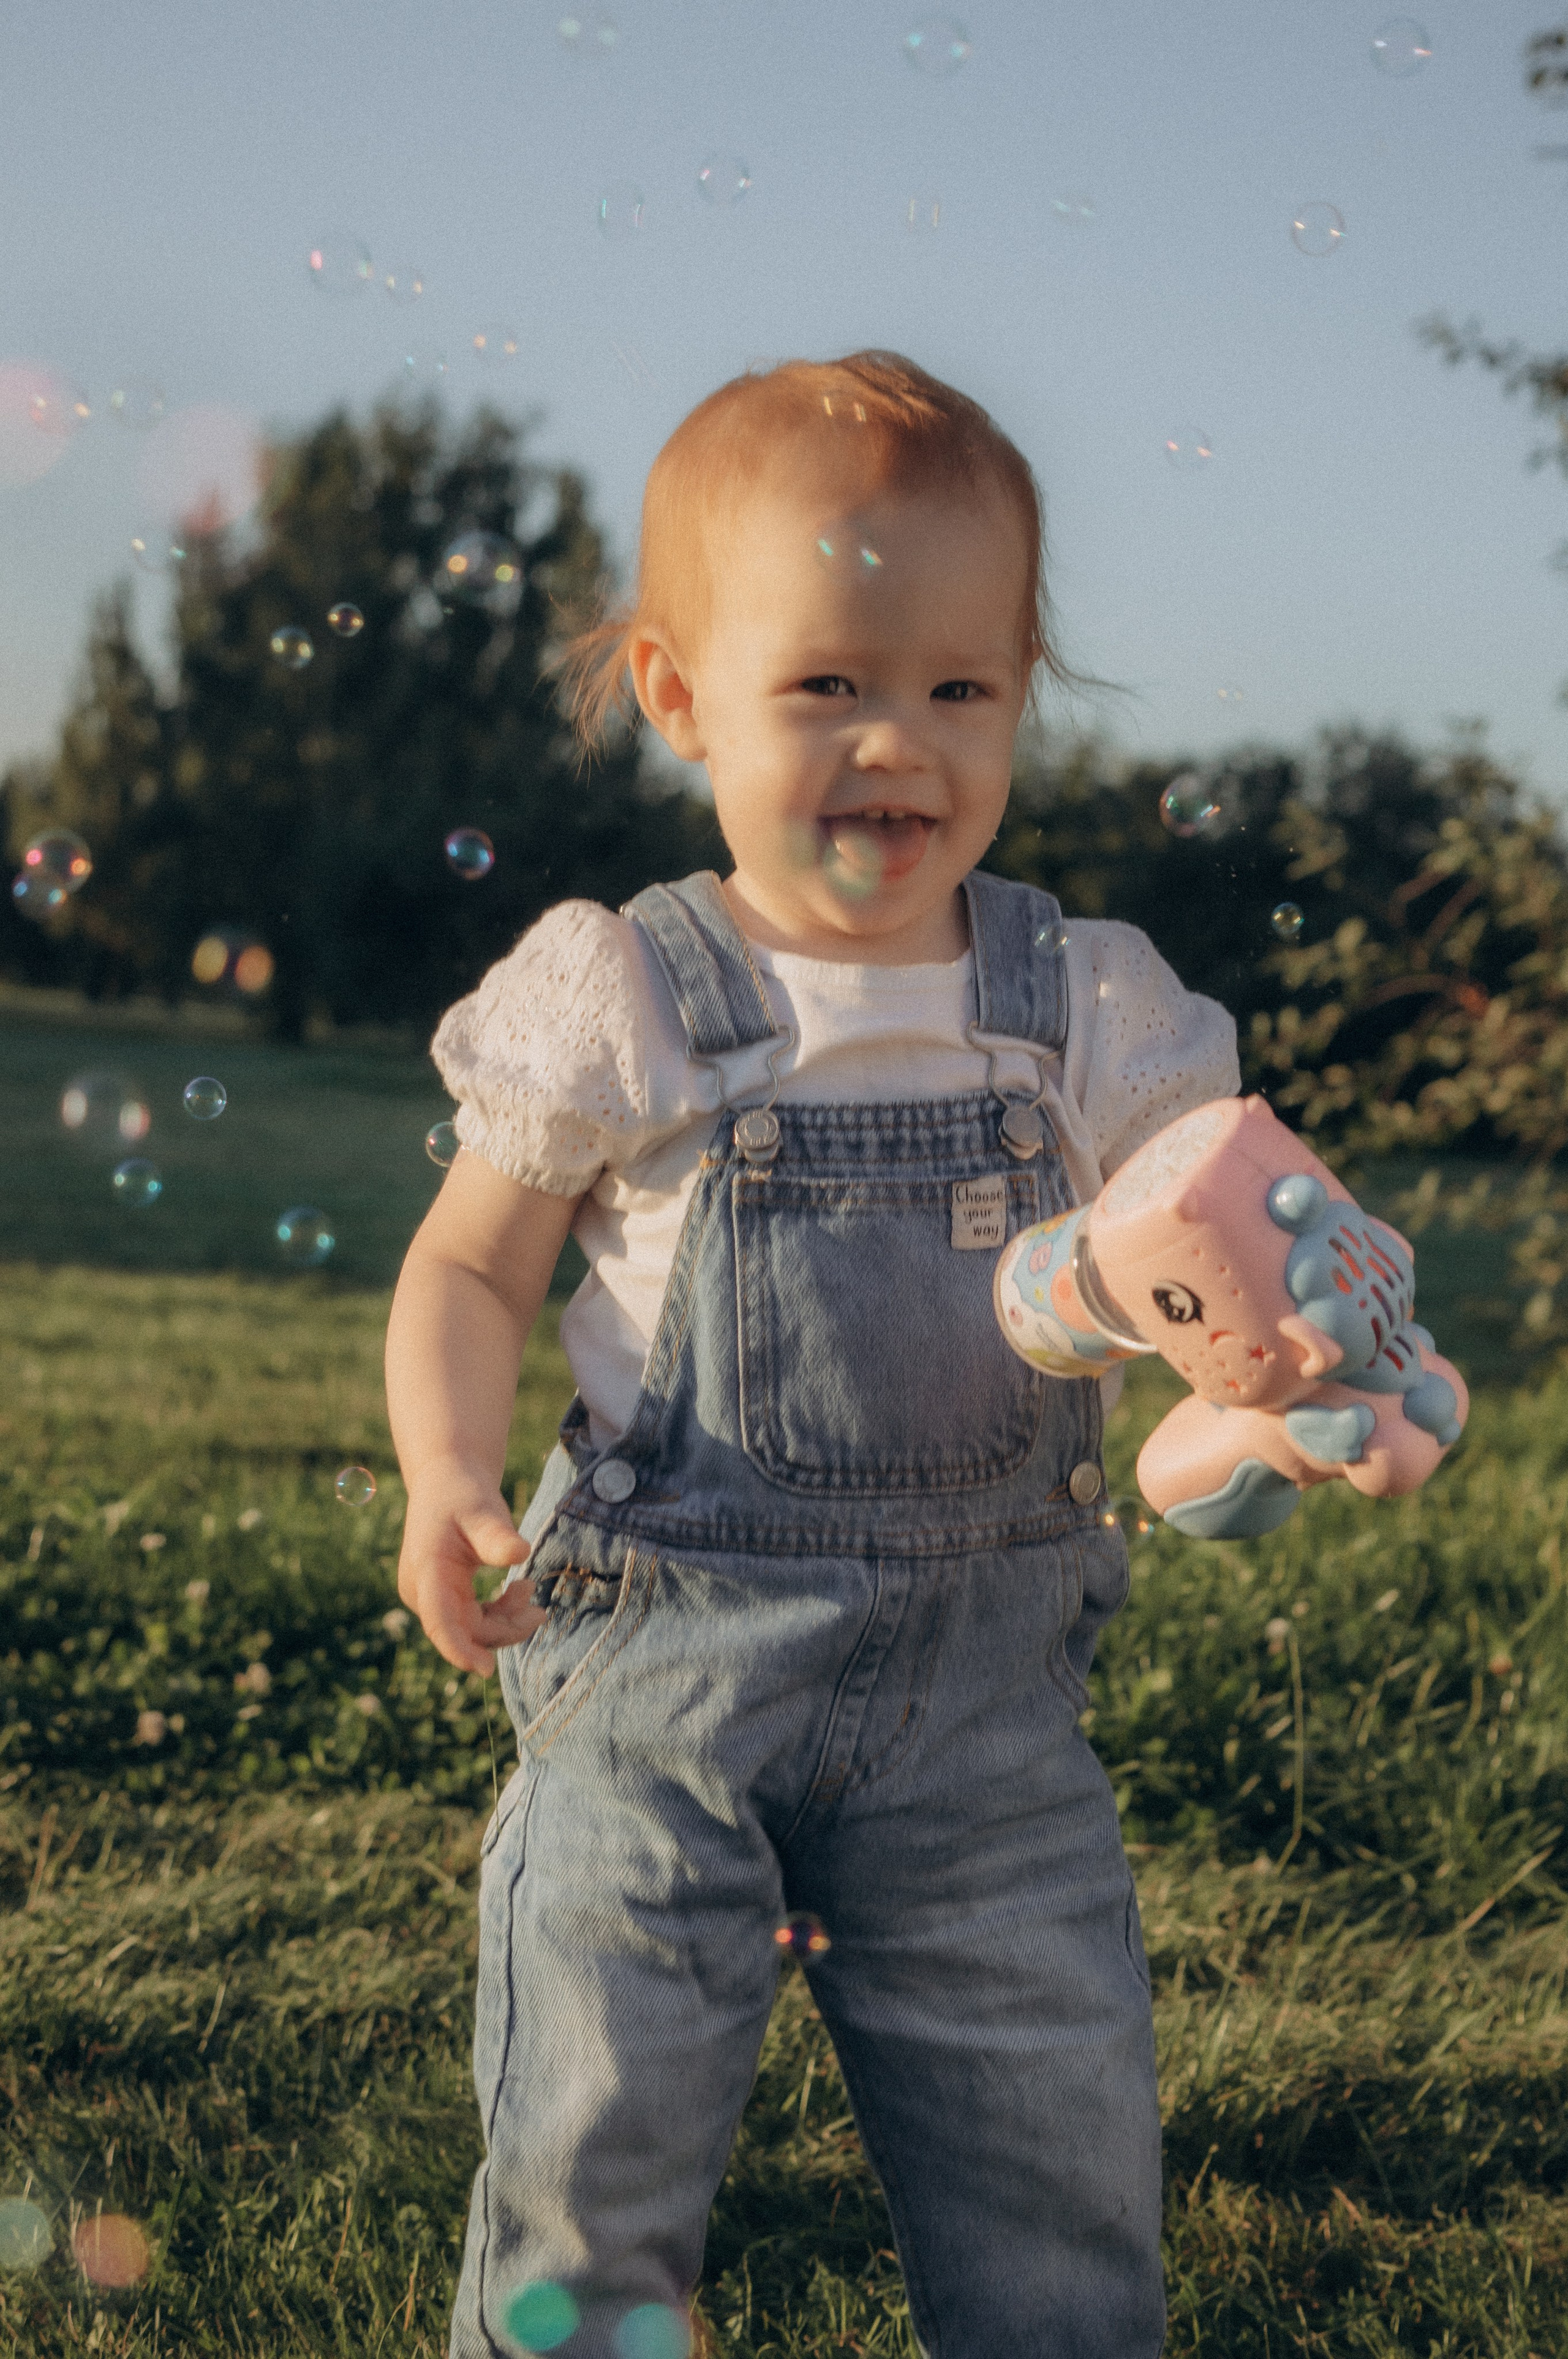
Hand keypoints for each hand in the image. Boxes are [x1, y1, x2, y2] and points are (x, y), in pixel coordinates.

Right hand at [397, 1461, 547, 1676]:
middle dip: (503, 1629)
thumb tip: (520, 1553)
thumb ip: (497, 1534)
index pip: (439, 1620)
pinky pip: (472, 1620)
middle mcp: (421, 1590)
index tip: (485, 1668)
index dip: (459, 1648)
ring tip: (528, 1590)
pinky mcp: (443, 1598)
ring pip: (469, 1629)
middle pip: (462, 1630)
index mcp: (425, 1570)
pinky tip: (517, 1590)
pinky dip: (498, 1613)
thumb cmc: (462, 1492)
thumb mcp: (482, 1508)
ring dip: (503, 1621)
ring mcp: (431, 1597)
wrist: (446, 1481)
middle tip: (540, 1611)